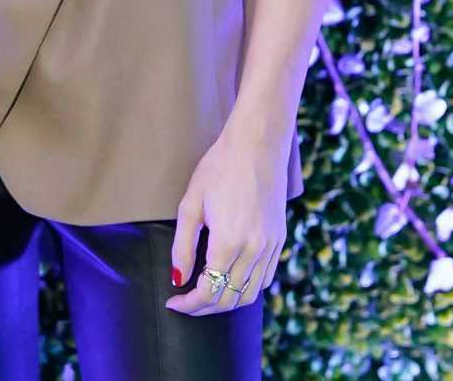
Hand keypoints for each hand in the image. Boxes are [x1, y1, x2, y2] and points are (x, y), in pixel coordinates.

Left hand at [166, 104, 291, 314]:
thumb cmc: (219, 168)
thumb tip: (178, 278)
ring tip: (206, 297)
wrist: (258, 144)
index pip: (208, 291)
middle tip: (186, 303)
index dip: (189, 305)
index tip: (173, 302)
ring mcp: (271, 246)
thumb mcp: (191, 204)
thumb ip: (183, 246)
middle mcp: (253, 249)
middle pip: (229, 298)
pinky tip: (231, 281)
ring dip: (227, 302)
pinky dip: (247, 289)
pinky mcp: (280, 239)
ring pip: (250, 294)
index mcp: (228, 242)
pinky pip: (265, 278)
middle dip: (205, 308)